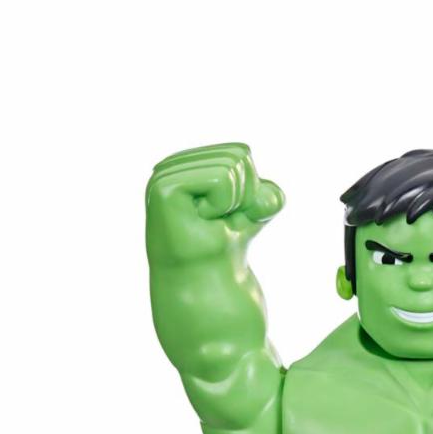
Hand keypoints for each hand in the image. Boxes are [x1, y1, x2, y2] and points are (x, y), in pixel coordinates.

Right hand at [146, 142, 283, 263]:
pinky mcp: (165, 185)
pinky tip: (202, 219)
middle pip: (237, 155)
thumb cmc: (225, 245)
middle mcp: (176, 163)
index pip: (240, 152)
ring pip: (230, 166)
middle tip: (221, 220)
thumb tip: (268, 197)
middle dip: (243, 195)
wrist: (204, 280)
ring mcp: (166, 172)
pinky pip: (220, 179)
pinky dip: (223, 204)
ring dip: (233, 204)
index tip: (230, 213)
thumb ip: (268, 195)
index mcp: (193, 162)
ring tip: (210, 221)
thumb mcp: (255, 213)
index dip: (248, 188)